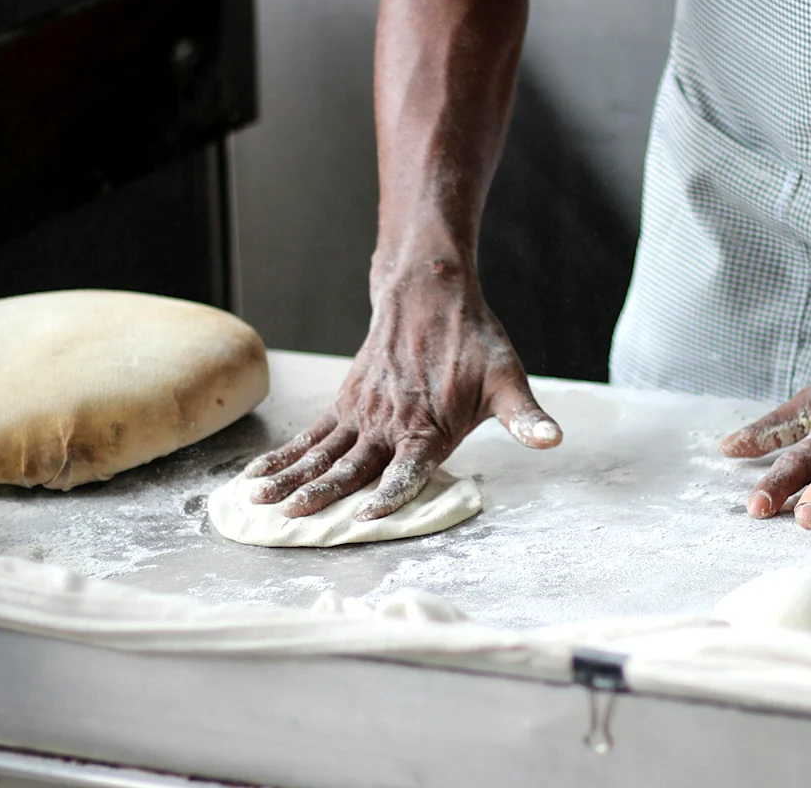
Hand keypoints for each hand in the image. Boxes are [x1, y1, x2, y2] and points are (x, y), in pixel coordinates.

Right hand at [242, 269, 560, 519]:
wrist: (429, 294)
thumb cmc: (474, 343)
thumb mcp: (508, 379)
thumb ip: (525, 418)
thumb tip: (553, 439)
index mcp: (429, 427)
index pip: (406, 469)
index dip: (389, 493)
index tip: (365, 516)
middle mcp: (389, 424)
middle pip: (351, 466)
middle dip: (320, 494)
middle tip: (291, 518)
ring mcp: (362, 414)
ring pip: (321, 453)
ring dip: (289, 478)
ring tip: (258, 502)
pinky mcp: (345, 404)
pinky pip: (310, 435)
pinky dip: (283, 456)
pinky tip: (257, 477)